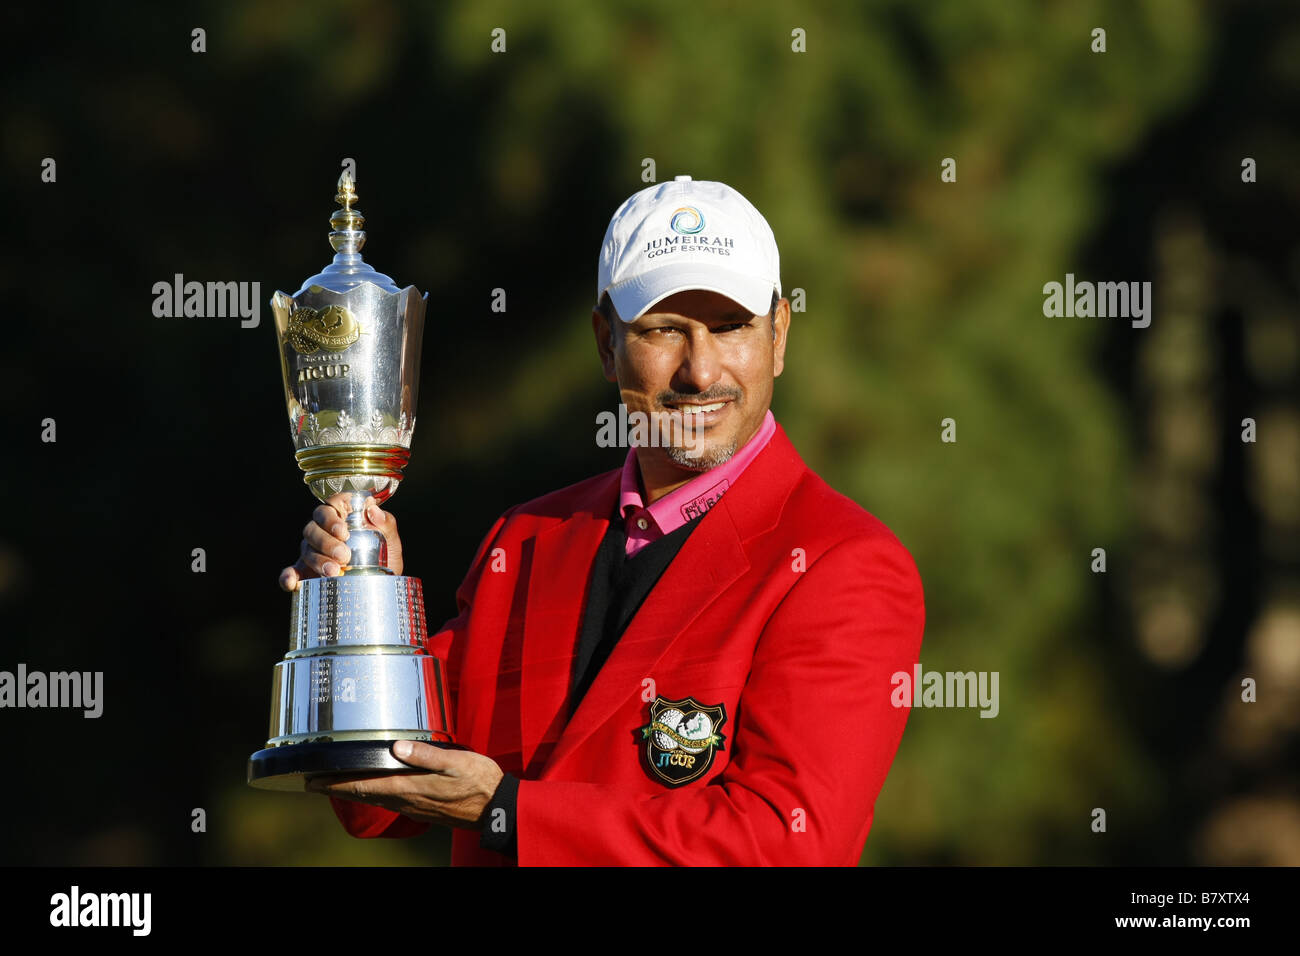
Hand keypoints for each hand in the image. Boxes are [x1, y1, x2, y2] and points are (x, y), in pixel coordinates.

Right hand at [278, 492, 403, 591]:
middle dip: (326, 542)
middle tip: (343, 556)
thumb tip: (373, 510)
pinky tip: (292, 583)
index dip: (331, 517)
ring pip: (305, 549)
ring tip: (334, 572)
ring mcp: (312, 551)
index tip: (343, 531)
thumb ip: (386, 524)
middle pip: (313, 528)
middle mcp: (323, 531)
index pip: (329, 507)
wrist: (382, 588)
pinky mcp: (306, 572)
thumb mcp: (390, 541)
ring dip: (317, 560)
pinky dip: (289, 576)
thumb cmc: (384, 558)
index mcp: (342, 517)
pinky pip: (292, 571)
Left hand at [305, 741, 504, 829]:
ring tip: (337, 783)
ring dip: (353, 791)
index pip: (364, 786)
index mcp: (410, 787)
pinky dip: (373, 793)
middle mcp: (407, 799)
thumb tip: (397, 746)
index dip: (336, 784)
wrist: (496, 807)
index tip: (314, 781)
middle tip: (314, 781)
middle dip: (337, 788)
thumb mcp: (455, 762)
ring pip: (375, 797)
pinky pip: (389, 799)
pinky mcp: (422, 806)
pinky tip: (374, 787)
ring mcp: (414, 805)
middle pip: (364, 794)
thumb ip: (426, 755)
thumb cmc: (479, 782)